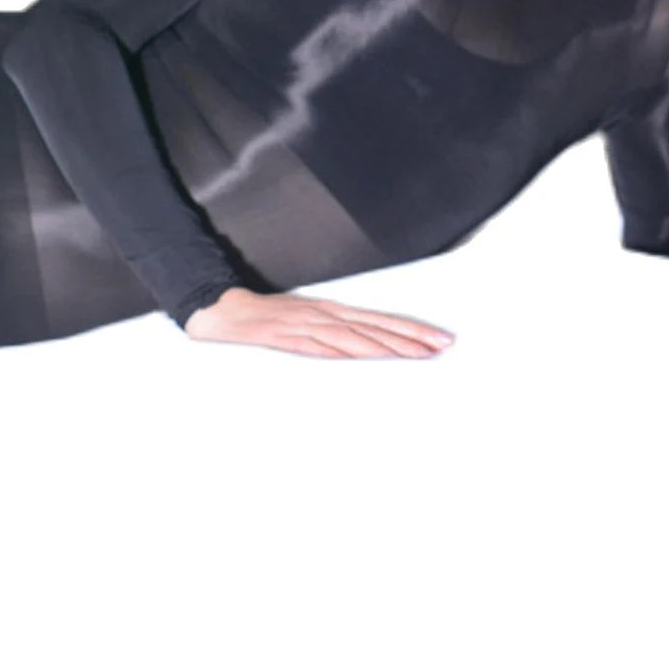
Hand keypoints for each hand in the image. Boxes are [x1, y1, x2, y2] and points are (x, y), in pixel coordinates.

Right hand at [184, 286, 455, 358]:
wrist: (227, 311)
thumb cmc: (271, 319)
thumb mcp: (310, 323)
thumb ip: (337, 337)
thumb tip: (368, 353)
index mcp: (333, 312)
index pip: (381, 321)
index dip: (411, 330)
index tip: (439, 339)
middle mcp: (326, 315)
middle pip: (376, 328)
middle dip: (410, 338)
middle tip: (441, 346)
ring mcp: (308, 326)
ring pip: (353, 337)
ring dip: (385, 346)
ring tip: (414, 355)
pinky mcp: (288, 337)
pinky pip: (319, 346)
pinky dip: (341, 350)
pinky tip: (361, 357)